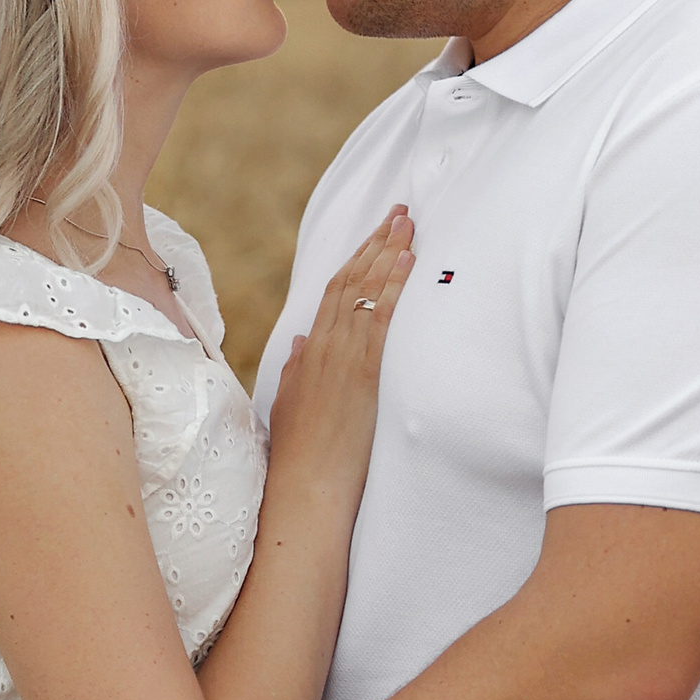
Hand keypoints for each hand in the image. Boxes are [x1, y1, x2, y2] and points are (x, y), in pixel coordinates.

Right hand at [267, 209, 414, 502]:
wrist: (306, 487)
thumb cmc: (300, 455)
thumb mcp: (290, 404)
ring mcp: (343, 359)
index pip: (333, 291)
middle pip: (351, 281)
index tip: (375, 234)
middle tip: (400, 212)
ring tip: (409, 224)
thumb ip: (296, 369)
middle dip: (376, 243)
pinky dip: (394, 288)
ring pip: (365, 292)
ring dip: (389, 254)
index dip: (356, 258)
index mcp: (309, 353)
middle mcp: (324, 347)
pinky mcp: (363, 374)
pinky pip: (380, 320)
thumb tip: (300, 341)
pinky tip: (408, 263)